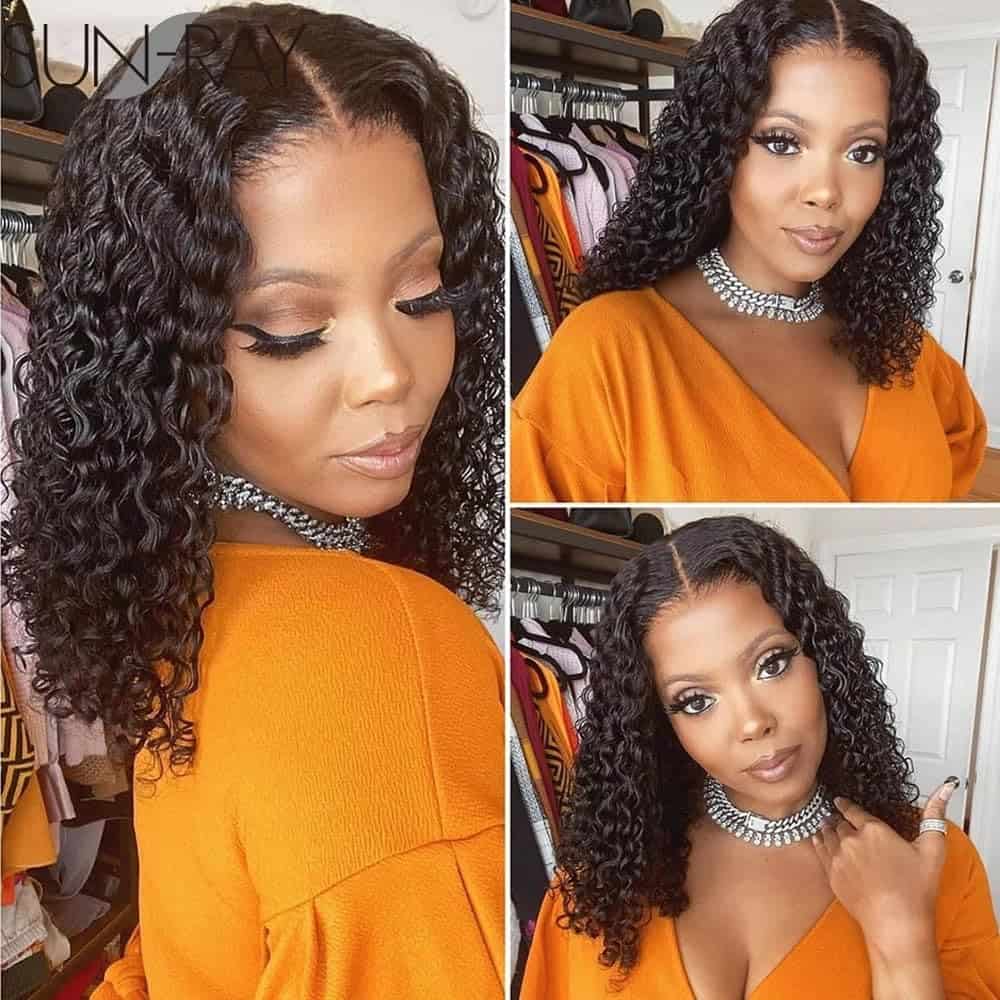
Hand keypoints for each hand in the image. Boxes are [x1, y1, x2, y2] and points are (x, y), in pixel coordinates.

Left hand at [811, 777, 958, 957]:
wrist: (896, 923)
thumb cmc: (915, 890)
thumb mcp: (933, 849)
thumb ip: (935, 816)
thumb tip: (944, 789)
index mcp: (874, 830)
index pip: (853, 810)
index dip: (846, 805)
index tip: (841, 801)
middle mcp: (851, 840)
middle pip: (840, 823)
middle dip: (839, 819)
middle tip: (836, 816)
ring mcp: (838, 857)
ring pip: (827, 834)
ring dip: (827, 828)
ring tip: (826, 824)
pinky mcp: (831, 875)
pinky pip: (819, 850)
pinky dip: (818, 842)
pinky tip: (817, 839)